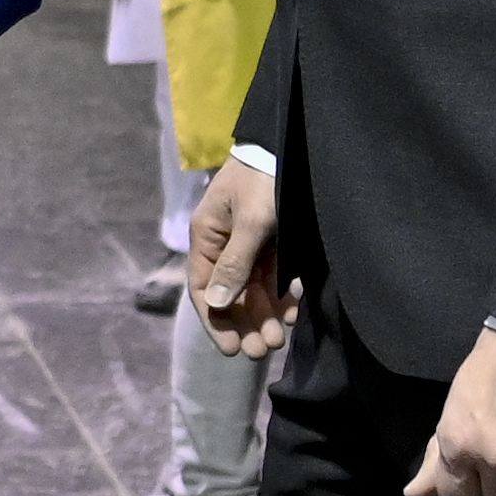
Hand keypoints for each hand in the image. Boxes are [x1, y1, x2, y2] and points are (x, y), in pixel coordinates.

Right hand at [188, 159, 287, 354]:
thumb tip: (216, 303)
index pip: (203, 288)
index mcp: (207, 236)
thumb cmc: (266, 180)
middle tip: (263, 350)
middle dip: (244, 323)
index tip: (233, 348)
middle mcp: (224, 243)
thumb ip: (235, 264)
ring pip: (251, 289)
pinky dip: (279, 297)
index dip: (216, 321)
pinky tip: (292, 313)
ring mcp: (248, 243)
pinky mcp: (271, 241)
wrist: (292, 145)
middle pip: (228, 293)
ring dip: (263, 315)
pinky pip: (271, 277)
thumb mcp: (252, 222)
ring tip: (279, 339)